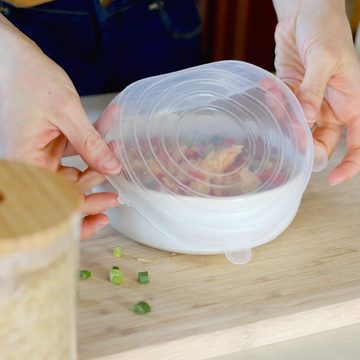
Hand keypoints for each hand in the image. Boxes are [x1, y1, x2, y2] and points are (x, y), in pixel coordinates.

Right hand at [0, 15, 121, 237]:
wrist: (16, 57)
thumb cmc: (29, 78)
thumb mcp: (66, 112)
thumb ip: (90, 143)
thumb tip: (113, 168)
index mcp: (26, 162)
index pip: (57, 199)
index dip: (85, 206)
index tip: (110, 203)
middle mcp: (31, 164)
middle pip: (66, 191)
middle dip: (95, 183)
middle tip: (118, 179)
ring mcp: (41, 155)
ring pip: (75, 174)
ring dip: (98, 161)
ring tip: (116, 143)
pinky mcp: (50, 146)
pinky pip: (76, 154)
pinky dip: (93, 144)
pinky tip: (108, 127)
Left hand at [273, 0, 359, 183]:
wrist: (305, 14)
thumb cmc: (326, 31)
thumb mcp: (325, 58)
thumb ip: (313, 91)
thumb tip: (305, 120)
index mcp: (352, 102)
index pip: (358, 142)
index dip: (350, 163)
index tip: (335, 178)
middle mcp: (332, 107)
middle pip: (321, 141)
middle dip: (303, 142)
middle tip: (289, 132)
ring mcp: (310, 103)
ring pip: (297, 128)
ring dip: (284, 119)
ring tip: (277, 95)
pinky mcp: (291, 95)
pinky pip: (282, 109)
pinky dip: (274, 102)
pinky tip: (269, 85)